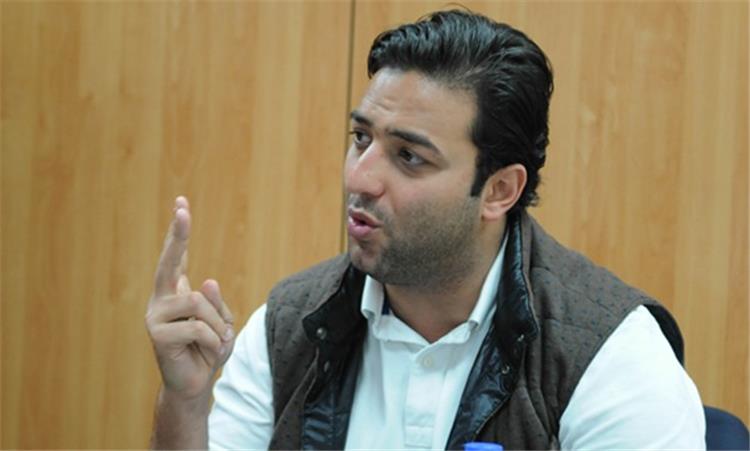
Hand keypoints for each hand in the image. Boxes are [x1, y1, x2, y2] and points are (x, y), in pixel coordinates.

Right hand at [145, 196, 234, 401]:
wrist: (194, 384)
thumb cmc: (208, 349)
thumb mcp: (221, 322)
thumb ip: (216, 303)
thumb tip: (206, 281)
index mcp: (175, 292)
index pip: (176, 257)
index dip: (178, 232)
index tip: (181, 203)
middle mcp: (161, 299)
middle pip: (169, 262)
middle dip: (177, 235)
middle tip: (183, 209)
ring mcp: (156, 316)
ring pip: (198, 302)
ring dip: (218, 324)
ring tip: (216, 341)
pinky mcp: (158, 335)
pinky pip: (199, 328)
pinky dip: (214, 341)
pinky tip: (209, 352)